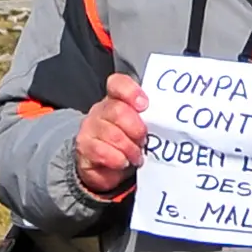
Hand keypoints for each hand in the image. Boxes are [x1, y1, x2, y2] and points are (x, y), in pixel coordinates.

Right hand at [73, 73, 146, 198]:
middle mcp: (101, 110)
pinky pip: (101, 151)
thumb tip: (167, 121)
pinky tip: (123, 163)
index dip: (131, 92)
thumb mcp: (141, 128)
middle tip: (143, 141)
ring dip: (129, 148)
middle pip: (117, 111)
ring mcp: (89, 128)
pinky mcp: (84, 147)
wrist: (106, 166)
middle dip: (136, 129)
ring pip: (111, 134)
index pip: (118, 84)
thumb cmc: (129, 142)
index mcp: (116, 99)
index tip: (144, 105)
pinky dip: (117, 160)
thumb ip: (150, 118)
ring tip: (136, 157)